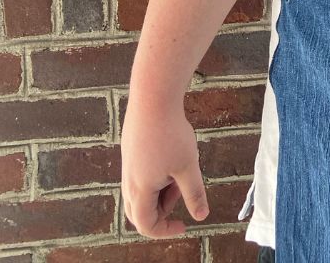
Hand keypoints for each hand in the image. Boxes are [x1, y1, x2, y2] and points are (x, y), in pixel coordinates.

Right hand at [119, 102, 209, 237]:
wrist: (152, 98)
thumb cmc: (171, 133)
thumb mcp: (188, 167)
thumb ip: (194, 194)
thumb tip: (201, 216)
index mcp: (140, 189)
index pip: (146, 225)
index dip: (165, 230)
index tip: (184, 224)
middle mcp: (129, 180)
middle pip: (138, 212)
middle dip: (161, 212)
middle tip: (181, 194)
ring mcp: (128, 166)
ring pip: (140, 193)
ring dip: (161, 192)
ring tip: (180, 170)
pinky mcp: (131, 153)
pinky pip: (140, 177)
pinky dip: (157, 178)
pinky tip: (173, 157)